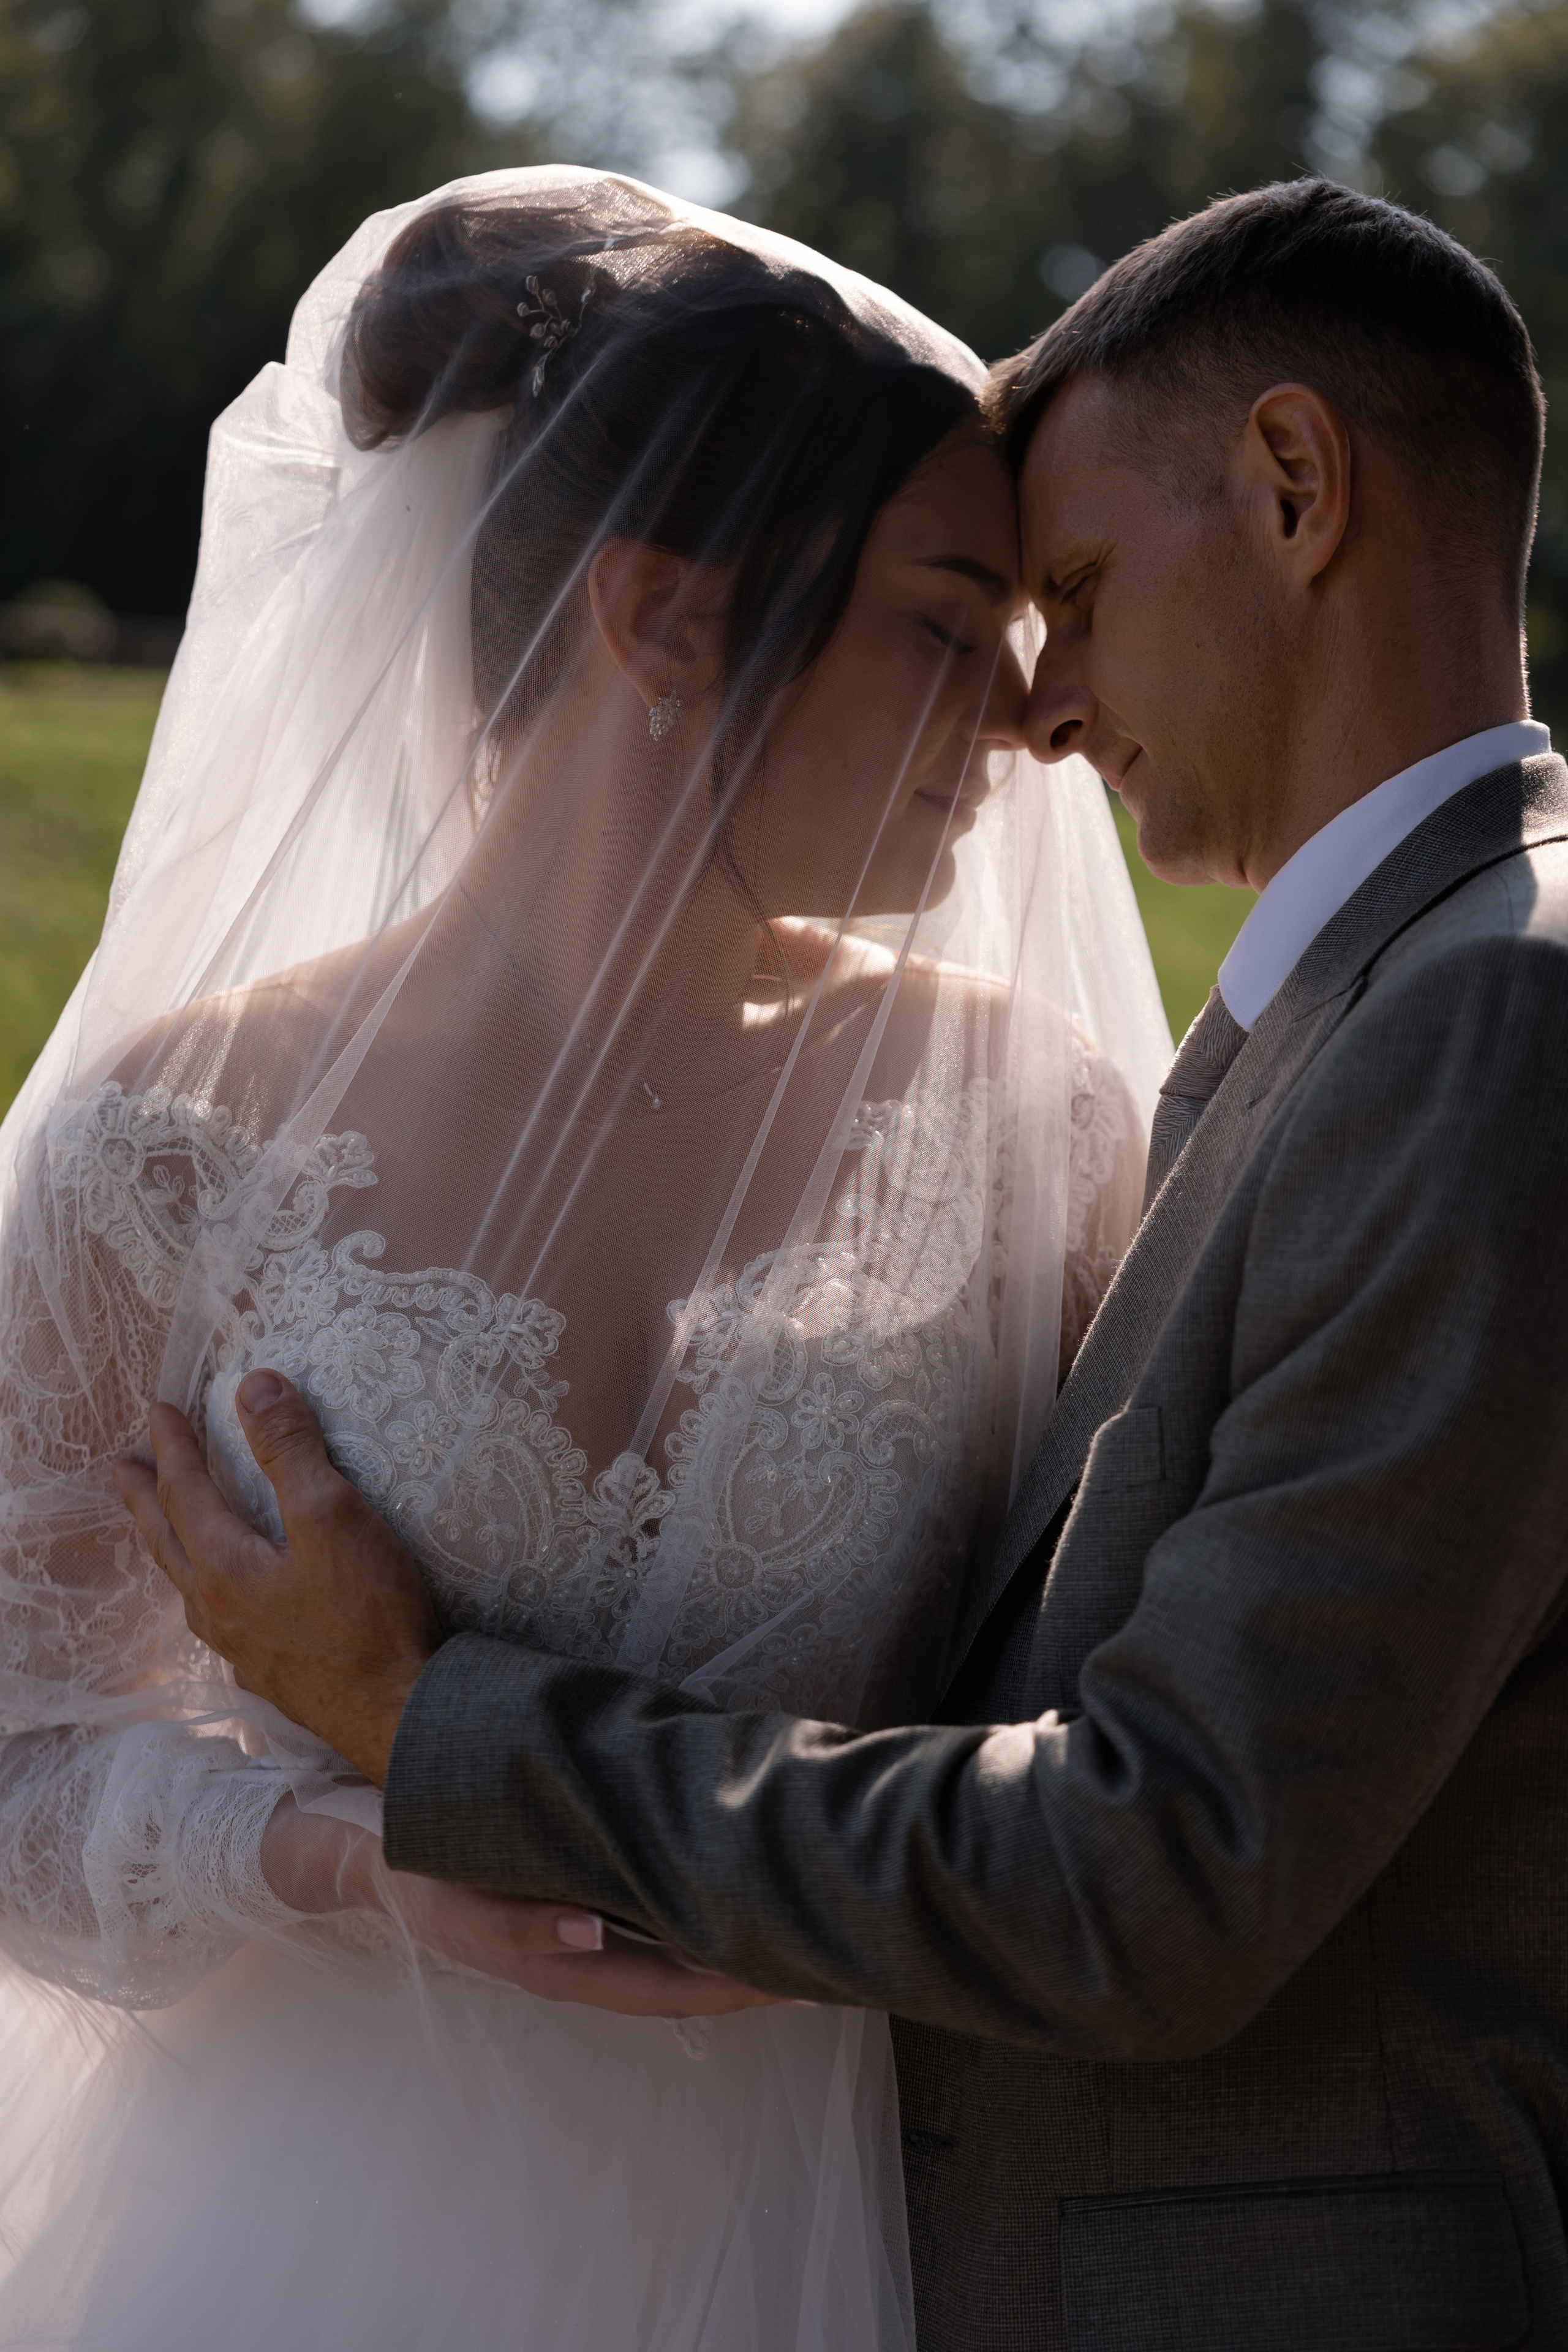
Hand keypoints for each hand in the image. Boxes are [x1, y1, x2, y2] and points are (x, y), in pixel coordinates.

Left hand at [115, 1371, 440, 1782]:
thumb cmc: (367, 1616)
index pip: (184, 1491)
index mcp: (224, 1567)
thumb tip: (254, 1384)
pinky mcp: (271, 1674)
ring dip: (171, 1545)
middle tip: (123, 1470)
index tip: (158, 1410)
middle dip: (143, 1500)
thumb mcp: (331, 1514)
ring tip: (167, 1530)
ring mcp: (241, 1649)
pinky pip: (219, 1621)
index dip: (172, 1445)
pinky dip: (208, 1591)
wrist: (399, 1713)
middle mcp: (218, 1610)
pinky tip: (227, 1602)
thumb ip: (290, 1449)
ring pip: (188, 1585)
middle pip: (167, 1542)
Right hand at [372, 1870, 788, 2016]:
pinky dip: (701, 1903)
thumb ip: (523, 1926)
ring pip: (678, 1943)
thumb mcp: (460, 1906)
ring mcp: (591, 1927)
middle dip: (756, 1972)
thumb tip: (589, 1935)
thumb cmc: (427, 1881)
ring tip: (802, 1922)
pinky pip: (658, 1908)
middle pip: (688, 1974)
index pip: (667, 1987)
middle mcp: (589, 1954)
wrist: (384, 1852)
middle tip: (830, 1955)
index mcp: (565, 1967)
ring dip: (734, 1938)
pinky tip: (736, 1881)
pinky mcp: (588, 1890)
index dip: (732, 1988)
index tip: (794, 1982)